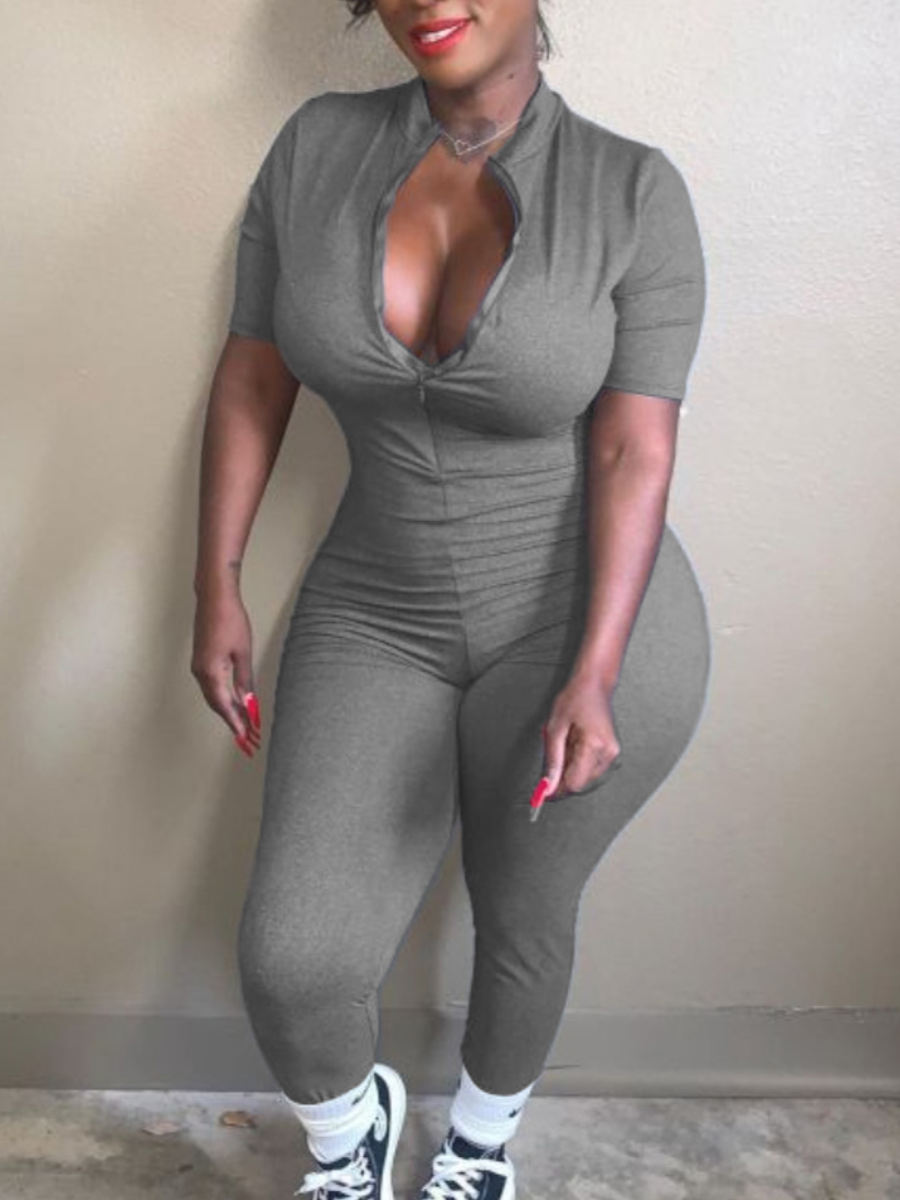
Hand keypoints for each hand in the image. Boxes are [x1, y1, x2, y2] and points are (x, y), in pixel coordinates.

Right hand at [191, 586, 261, 757]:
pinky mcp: (202, 660)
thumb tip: (248, 701)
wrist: (214, 597)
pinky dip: (224, 697)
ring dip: (229, 710)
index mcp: (211, 672)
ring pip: (214, 696)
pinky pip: (212, 685)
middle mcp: (201, 672)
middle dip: (234, 721)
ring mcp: (199, 666)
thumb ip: (245, 680)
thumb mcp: (243, 652)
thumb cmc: (229, 619)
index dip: (236, 723)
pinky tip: (236, 700)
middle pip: (217, 705)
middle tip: (249, 736)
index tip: (246, 738)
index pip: (224, 706)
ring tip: (246, 722)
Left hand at [541, 671, 621, 800]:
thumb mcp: (555, 728)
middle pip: (580, 782)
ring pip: (584, 777)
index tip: (543, 790)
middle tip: (551, 756)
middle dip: (562, 776)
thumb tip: (548, 785)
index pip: (574, 783)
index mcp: (594, 746)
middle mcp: (607, 753)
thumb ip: (552, 760)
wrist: (594, 684)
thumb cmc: (576, 698)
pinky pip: (590, 768)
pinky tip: (572, 744)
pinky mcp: (610, 752)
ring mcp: (611, 753)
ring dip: (569, 768)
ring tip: (564, 744)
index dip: (556, 789)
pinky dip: (577, 762)